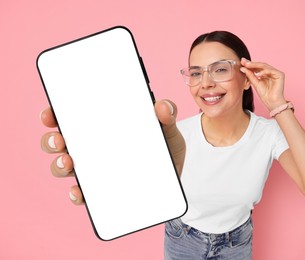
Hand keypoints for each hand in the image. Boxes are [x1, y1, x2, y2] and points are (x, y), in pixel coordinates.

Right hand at [40, 100, 184, 204]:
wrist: (175, 178)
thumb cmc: (166, 148)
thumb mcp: (168, 129)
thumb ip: (167, 114)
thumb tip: (161, 106)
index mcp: (103, 127)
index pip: (72, 117)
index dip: (55, 115)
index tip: (50, 115)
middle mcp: (92, 148)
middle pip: (60, 142)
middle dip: (51, 140)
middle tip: (59, 140)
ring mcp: (95, 170)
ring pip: (65, 167)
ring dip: (59, 165)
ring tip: (68, 163)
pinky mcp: (102, 192)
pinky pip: (82, 194)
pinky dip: (77, 194)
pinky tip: (80, 192)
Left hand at [239, 58, 286, 110]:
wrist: (271, 102)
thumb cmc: (264, 94)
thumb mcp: (254, 83)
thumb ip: (249, 75)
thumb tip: (242, 68)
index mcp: (265, 73)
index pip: (257, 67)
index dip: (249, 64)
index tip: (241, 62)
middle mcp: (271, 72)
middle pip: (261, 65)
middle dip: (252, 63)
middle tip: (244, 62)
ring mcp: (276, 72)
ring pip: (265, 66)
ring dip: (256, 65)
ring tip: (248, 66)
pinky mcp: (280, 74)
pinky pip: (271, 70)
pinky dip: (264, 72)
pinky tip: (257, 74)